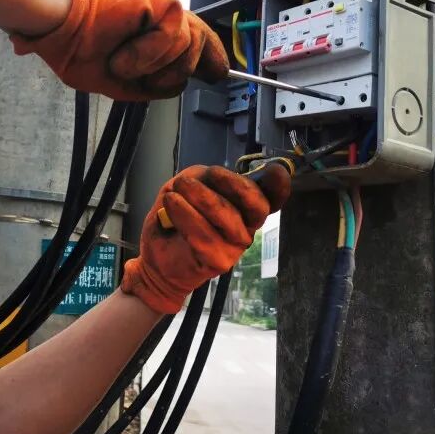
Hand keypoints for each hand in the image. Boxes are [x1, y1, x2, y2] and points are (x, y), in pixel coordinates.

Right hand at [9, 0, 228, 100]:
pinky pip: (171, 36)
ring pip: (184, 45)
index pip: (197, 36)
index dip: (211, 56)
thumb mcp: (130, 77)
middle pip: (197, 45)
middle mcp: (163, 5)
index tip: (218, 74)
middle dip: (173, 72)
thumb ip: (163, 78)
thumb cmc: (80, 52)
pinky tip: (125, 52)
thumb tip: (191, 81)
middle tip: (135, 73)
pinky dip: (148, 53)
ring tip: (121, 61)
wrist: (58, 32)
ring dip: (151, 65)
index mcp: (156, 21)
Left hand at [120, 164, 290, 313]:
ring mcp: (236, 246)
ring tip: (176, 189)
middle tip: (209, 173)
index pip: (271, 196)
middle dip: (234, 184)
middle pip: (257, 205)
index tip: (275, 171)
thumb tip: (211, 174)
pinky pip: (205, 235)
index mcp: (245, 206)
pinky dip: (185, 215)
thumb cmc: (175, 216)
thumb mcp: (188, 185)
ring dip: (199, 197)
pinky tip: (171, 204)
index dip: (278, 185)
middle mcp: (247, 226)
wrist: (156, 256)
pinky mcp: (221, 262)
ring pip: (227, 217)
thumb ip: (204, 176)